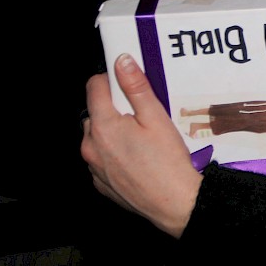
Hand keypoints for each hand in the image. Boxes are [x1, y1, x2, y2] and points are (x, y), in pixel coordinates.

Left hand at [81, 54, 202, 238]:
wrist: (174, 203)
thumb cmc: (168, 160)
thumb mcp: (156, 117)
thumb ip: (136, 88)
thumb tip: (122, 62)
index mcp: (103, 126)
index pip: (94, 88)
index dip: (110, 80)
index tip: (127, 83)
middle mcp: (90, 146)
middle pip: (95, 114)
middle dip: (114, 109)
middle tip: (142, 116)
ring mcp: (94, 167)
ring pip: (97, 138)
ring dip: (112, 133)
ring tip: (142, 140)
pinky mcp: (101, 183)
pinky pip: (102, 160)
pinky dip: (114, 154)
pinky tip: (138, 159)